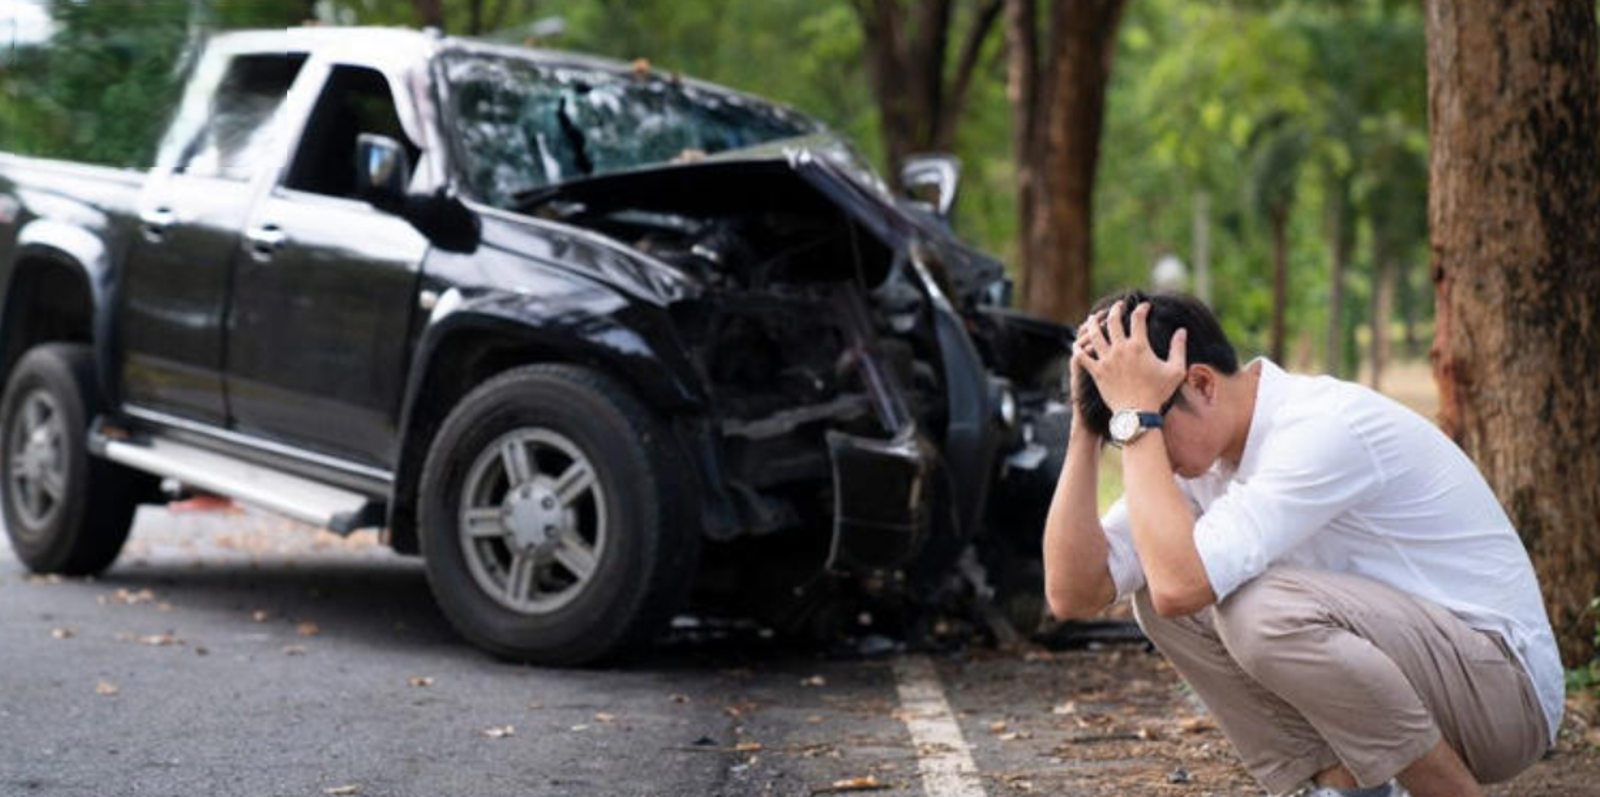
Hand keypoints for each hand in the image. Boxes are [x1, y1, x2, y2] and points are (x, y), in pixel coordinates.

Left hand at [1072, 301, 1186, 411]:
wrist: (1137, 413)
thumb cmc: (1158, 393)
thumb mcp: (1175, 370)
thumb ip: (1178, 348)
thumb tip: (1182, 330)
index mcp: (1139, 346)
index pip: (1138, 318)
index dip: (1141, 308)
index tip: (1144, 306)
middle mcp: (1120, 349)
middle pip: (1113, 321)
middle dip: (1115, 309)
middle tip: (1117, 305)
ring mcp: (1106, 360)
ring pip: (1094, 335)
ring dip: (1093, 323)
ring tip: (1093, 317)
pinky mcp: (1096, 372)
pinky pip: (1082, 357)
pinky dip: (1079, 349)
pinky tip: (1077, 344)